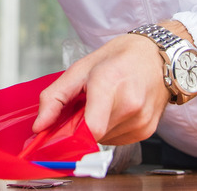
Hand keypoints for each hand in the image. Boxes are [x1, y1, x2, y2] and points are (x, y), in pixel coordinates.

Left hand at [32, 32, 168, 145]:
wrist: (157, 56)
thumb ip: (55, 98)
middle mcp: (129, 104)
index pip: (90, 128)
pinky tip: (115, 111)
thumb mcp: (80, 68)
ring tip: (103, 104)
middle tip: (83, 106)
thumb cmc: (119, 58)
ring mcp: (141, 120)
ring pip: (104, 141)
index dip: (70, 135)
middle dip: (80, 126)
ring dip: (96, 128)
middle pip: (92, 135)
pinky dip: (110, 129)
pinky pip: (117, 140)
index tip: (58, 132)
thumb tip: (39, 126)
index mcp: (109, 83)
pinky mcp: (147, 131)